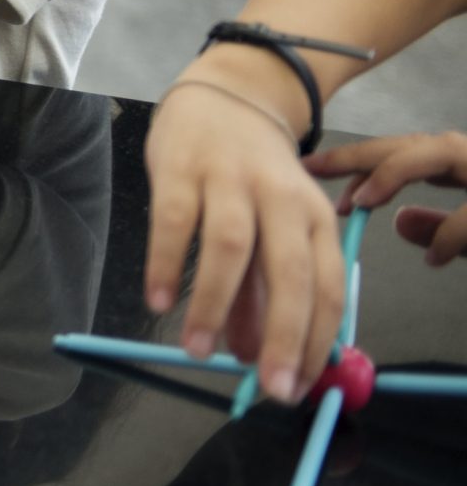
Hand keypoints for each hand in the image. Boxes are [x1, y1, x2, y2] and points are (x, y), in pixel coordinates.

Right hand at [143, 70, 345, 400]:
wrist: (222, 96)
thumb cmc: (251, 178)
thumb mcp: (271, 228)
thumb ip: (260, 293)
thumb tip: (250, 355)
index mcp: (315, 218)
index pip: (328, 289)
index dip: (316, 343)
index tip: (296, 389)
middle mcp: (281, 197)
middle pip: (290, 272)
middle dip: (284, 335)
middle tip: (267, 387)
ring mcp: (229, 179)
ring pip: (230, 247)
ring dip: (214, 305)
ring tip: (197, 351)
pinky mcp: (179, 167)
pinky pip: (172, 221)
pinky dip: (165, 264)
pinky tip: (158, 300)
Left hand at [311, 130, 466, 264]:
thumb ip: (442, 224)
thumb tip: (401, 221)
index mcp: (464, 166)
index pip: (403, 153)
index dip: (360, 161)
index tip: (317, 172)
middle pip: (413, 144)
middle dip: (359, 155)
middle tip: (312, 167)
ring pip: (445, 151)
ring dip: (395, 173)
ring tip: (361, 201)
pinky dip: (451, 232)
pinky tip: (435, 257)